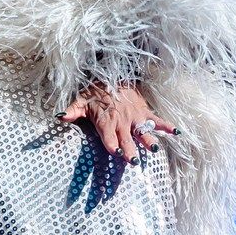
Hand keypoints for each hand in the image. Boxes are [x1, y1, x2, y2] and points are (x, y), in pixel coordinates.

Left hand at [60, 83, 175, 162]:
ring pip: (142, 132)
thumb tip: (59, 117)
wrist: (113, 73)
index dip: (112, 144)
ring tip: (152, 148)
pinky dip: (166, 126)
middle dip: (129, 150)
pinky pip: (157, 120)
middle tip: (132, 160)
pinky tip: (176, 132)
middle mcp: (122, 121)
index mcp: (106, 122)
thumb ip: (72, 111)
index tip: (115, 152)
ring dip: (147, 140)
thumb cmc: (95, 92)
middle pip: (126, 139)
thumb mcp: (81, 100)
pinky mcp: (144, 113)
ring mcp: (135, 117)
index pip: (109, 136)